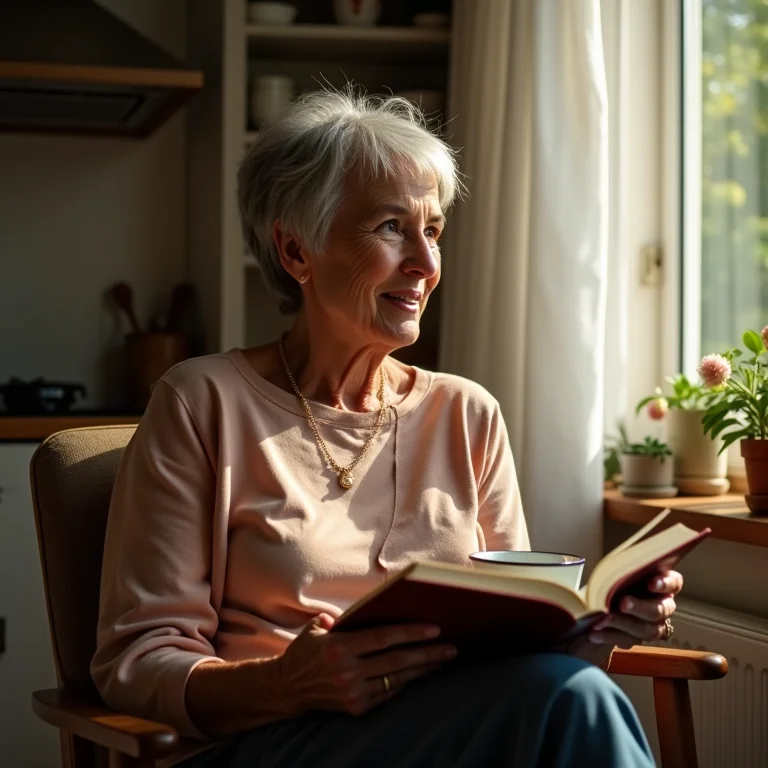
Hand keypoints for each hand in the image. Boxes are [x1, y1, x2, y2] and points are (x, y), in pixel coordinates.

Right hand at [276, 614, 456, 715]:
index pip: (383, 638)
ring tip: (442, 659)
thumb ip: (343, 617)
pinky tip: (419, 673)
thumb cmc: (307, 651)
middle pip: (397, 660)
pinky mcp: (357, 708)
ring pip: (397, 678)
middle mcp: (347, 671)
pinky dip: (406, 682)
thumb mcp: (317, 628)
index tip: (434, 628)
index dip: (410, 632)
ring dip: (423, 669)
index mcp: (339, 647)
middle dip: (427, 653)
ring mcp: (353, 692)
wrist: (287, 688)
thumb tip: (375, 603)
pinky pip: (388, 693)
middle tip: (450, 647)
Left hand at [588, 569, 682, 648]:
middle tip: (623, 603)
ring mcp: (653, 625)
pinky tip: (594, 633)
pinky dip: (609, 636)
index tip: (651, 583)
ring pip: (645, 629)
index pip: (673, 583)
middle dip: (640, 607)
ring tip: (603, 620)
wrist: (605, 595)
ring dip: (623, 624)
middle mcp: (663, 605)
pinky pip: (627, 640)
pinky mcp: (636, 638)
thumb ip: (628, 566)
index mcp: (665, 584)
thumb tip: (620, 565)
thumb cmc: (618, 575)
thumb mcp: (623, 567)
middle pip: (658, 610)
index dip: (664, 584)